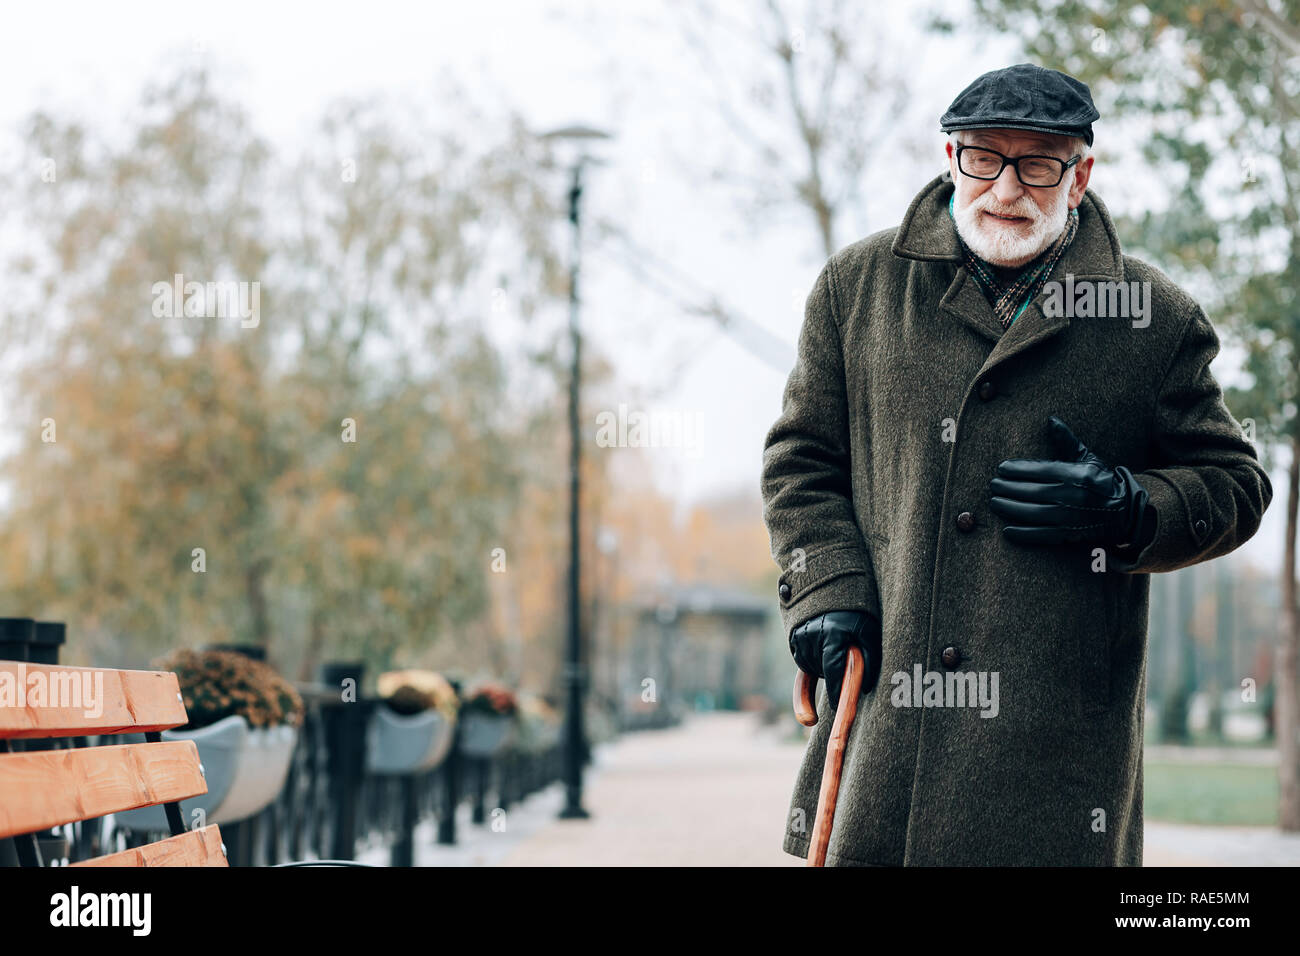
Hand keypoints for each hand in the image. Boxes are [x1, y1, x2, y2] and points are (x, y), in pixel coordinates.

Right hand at [789, 609, 882, 711]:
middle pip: (821, 671)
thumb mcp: (869, 631)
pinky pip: (801, 660)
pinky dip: (812, 661)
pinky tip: (822, 650)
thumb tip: (865, 687)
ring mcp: (799, 635)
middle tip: (845, 661)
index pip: (832, 672)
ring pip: (809, 667)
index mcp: (833, 634)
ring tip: (835, 650)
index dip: (836, 692)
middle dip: (833, 674)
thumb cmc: (856, 610)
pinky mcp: (792, 636)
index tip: (837, 708)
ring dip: (821, 667)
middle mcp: (812, 635)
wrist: (831, 583)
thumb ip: (870, 658)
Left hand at [988, 415, 1151, 546]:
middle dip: (1009, 488)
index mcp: (1076, 474)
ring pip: (1034, 513)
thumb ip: (1067, 441)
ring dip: (1011, 508)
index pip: (1041, 470)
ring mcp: (1071, 517)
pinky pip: (1043, 535)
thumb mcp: (1088, 459)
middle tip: (993, 485)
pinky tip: (1007, 531)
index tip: (1001, 468)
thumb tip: (1050, 420)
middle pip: (1033, 492)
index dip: (1018, 470)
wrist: (1126, 511)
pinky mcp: (1071, 535)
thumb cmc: (1101, 481)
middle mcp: (1073, 495)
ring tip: (994, 503)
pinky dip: (1024, 534)